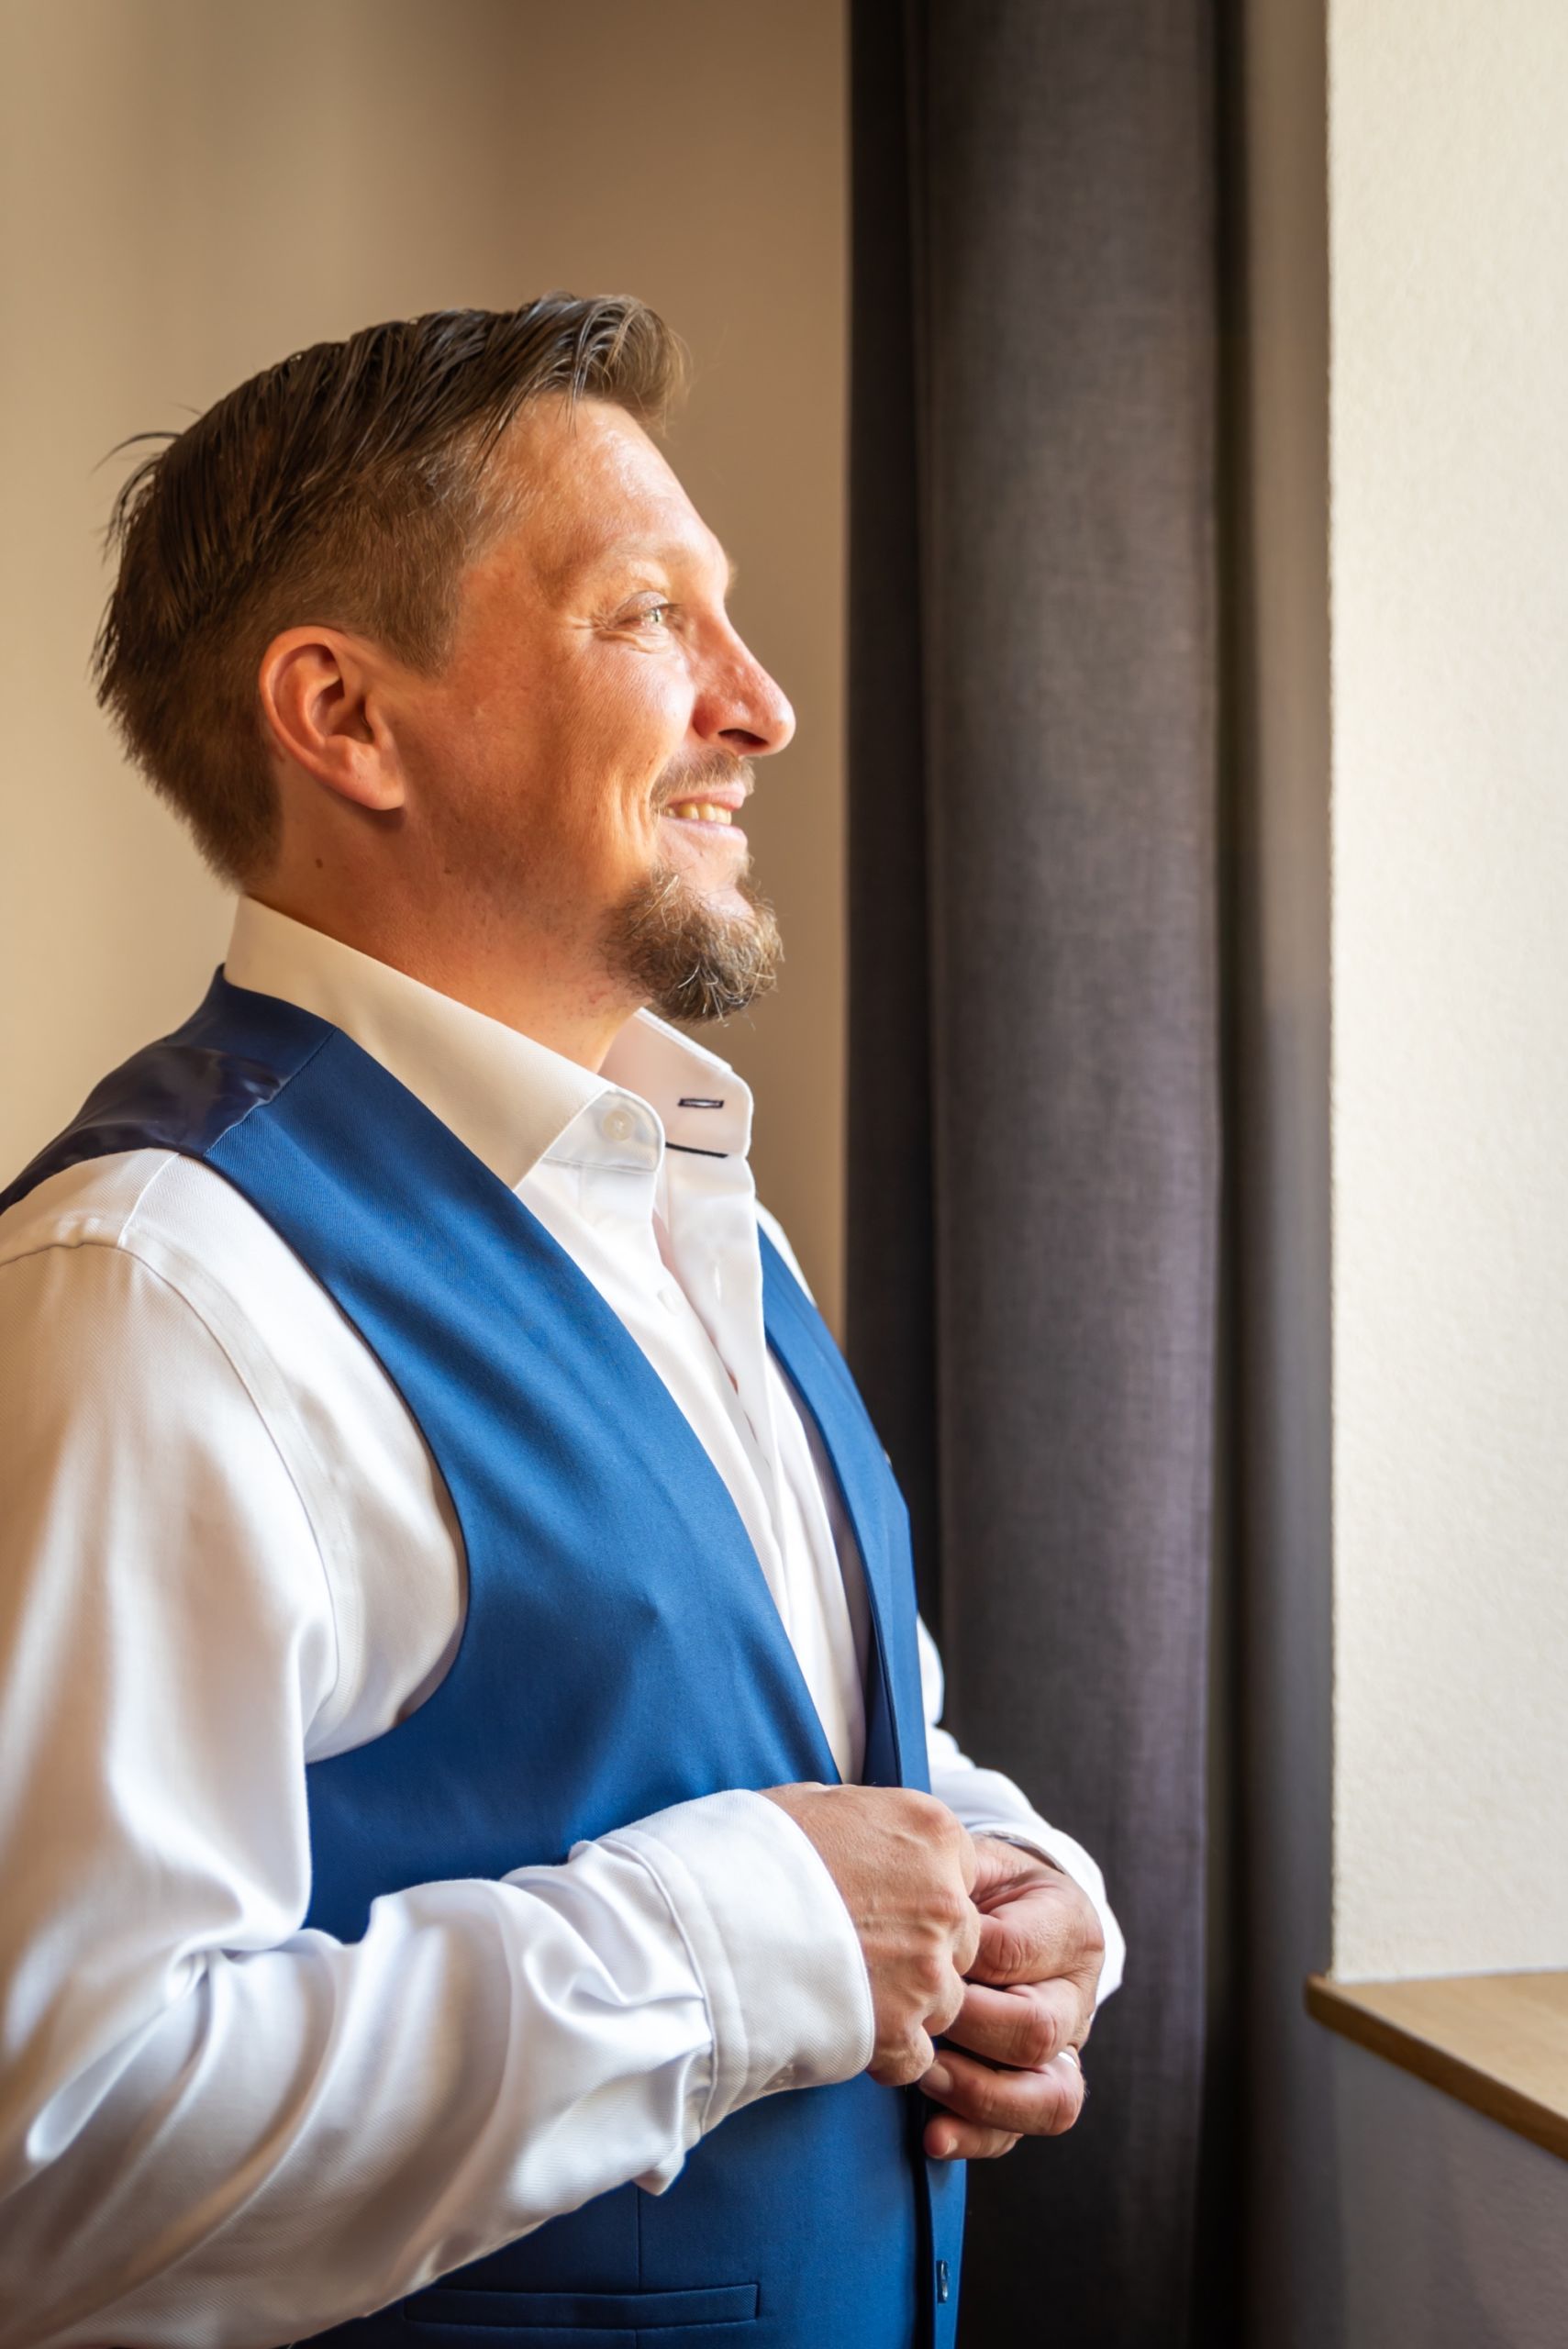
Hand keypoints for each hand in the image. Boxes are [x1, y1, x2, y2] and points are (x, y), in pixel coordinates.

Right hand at [763, 1784, 980, 2085]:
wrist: (703, 1921)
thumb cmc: (745, 1851)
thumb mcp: (814, 1803)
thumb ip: (866, 1825)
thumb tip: (869, 1836)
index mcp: (930, 1832)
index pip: (962, 1871)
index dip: (921, 1893)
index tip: (884, 1905)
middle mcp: (944, 1900)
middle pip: (960, 1939)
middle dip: (920, 1952)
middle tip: (858, 1953)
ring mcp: (927, 1971)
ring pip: (943, 2000)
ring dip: (904, 2003)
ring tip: (842, 1992)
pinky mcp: (900, 2032)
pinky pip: (916, 2056)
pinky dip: (886, 2053)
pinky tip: (842, 2031)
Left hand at [921, 1836, 1104, 2160]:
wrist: (1011, 1912)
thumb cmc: (983, 1887)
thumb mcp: (976, 1863)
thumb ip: (954, 1879)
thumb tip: (911, 1917)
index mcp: (1070, 1927)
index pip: (1011, 1952)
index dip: (953, 1961)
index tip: (901, 1954)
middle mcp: (1079, 1995)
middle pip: (1036, 2030)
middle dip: (965, 2029)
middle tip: (913, 2019)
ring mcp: (1065, 2050)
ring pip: (1049, 2096)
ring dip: (979, 2092)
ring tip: (926, 2076)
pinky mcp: (1037, 2090)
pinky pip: (1021, 2132)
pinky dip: (976, 2137)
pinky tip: (934, 2135)